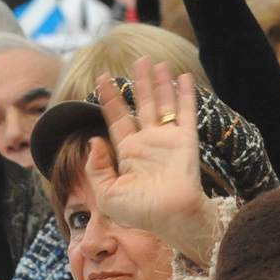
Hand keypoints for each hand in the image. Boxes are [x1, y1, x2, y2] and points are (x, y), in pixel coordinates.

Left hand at [89, 60, 217, 266]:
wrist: (171, 218)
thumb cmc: (140, 213)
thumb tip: (94, 140)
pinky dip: (186, 94)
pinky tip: (183, 76)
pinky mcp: (185, 141)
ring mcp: (167, 141)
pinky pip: (186, 113)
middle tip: (137, 61)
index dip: (110, 99)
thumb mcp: (107, 194)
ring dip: (159, 83)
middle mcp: (148, 143)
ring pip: (162, 104)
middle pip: (142, 105)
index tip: (101, 79)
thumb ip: (96, 168)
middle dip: (138, 83)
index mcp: (129, 154)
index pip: (117, 119)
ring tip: (155, 61)